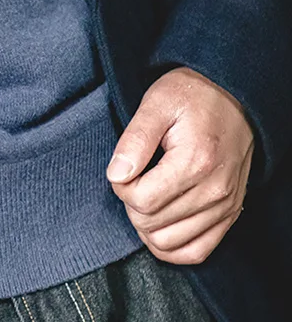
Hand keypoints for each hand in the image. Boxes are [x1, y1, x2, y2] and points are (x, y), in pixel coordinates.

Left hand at [106, 66, 253, 264]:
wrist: (231, 97)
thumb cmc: (190, 95)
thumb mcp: (155, 104)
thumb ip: (134, 141)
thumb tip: (116, 175)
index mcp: (195, 162)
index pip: (142, 200)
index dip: (120, 186)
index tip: (122, 167)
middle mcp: (215, 191)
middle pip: (152, 224)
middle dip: (131, 204)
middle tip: (132, 178)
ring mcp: (225, 206)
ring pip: (170, 243)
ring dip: (147, 225)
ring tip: (144, 195)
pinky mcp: (230, 214)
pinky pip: (197, 251)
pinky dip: (171, 246)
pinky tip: (158, 224)